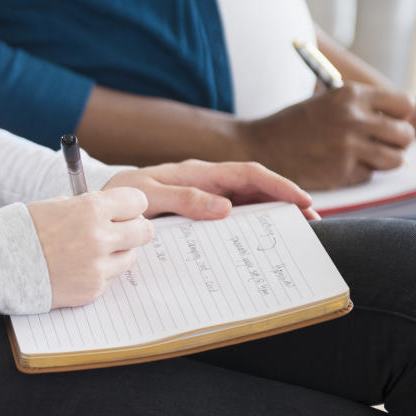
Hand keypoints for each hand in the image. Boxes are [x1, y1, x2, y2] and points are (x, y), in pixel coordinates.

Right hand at [27, 187, 152, 308]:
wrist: (0, 264)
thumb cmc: (25, 230)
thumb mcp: (57, 204)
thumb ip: (89, 207)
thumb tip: (114, 213)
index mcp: (91, 209)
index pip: (137, 201)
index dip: (131, 205)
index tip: (125, 209)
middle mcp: (100, 237)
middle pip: (144, 231)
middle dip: (134, 228)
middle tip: (120, 230)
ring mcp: (98, 267)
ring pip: (130, 257)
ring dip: (117, 253)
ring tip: (92, 251)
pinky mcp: (93, 289)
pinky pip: (110, 278)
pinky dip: (99, 272)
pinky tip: (77, 267)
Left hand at [105, 159, 316, 221]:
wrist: (103, 205)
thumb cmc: (122, 196)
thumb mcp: (147, 196)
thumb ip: (182, 198)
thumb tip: (225, 207)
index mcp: (197, 173)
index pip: (247, 173)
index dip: (278, 185)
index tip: (302, 201)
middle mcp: (206, 183)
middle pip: (255, 188)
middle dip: (286, 201)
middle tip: (312, 223)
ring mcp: (204, 197)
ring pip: (247, 203)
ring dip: (273, 215)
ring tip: (296, 234)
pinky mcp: (199, 213)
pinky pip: (231, 217)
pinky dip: (251, 226)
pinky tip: (261, 242)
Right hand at [236, 83, 415, 189]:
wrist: (259, 146)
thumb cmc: (296, 124)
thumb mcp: (330, 101)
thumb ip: (363, 107)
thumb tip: (402, 119)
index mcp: (351, 94)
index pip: (405, 104)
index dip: (400, 114)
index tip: (389, 120)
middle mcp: (353, 119)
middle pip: (405, 134)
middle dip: (396, 141)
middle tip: (381, 144)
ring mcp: (348, 147)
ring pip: (395, 159)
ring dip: (383, 160)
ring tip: (364, 156)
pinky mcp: (341, 172)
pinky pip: (369, 175)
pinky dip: (359, 173)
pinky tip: (339, 165)